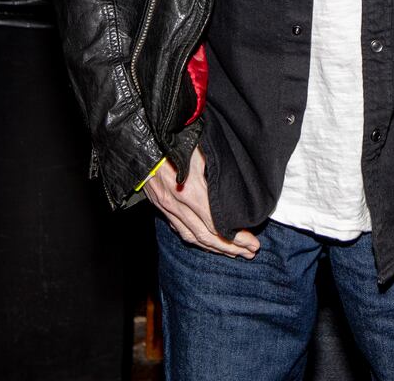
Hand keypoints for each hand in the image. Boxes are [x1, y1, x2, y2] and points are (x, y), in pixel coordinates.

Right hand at [143, 144, 260, 258]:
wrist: (141, 142)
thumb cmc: (173, 140)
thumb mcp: (199, 148)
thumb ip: (217, 167)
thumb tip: (237, 181)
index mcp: (190, 192)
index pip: (217, 225)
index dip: (236, 237)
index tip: (252, 242)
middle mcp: (178, 205)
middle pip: (207, 236)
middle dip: (231, 247)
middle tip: (250, 252)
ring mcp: (168, 208)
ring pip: (193, 237)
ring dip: (214, 248)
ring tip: (234, 253)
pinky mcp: (161, 207)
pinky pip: (181, 230)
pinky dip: (196, 240)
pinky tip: (207, 243)